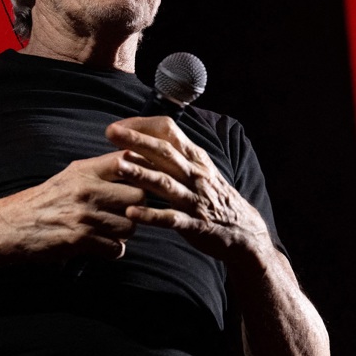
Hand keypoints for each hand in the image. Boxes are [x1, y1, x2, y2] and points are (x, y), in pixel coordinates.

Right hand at [0, 152, 145, 260]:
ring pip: (130, 225)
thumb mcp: (69, 177)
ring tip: (111, 231)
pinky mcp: (80, 240)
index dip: (142, 171)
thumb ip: (98, 172)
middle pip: (138, 196)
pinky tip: (102, 245)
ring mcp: (84, 215)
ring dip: (125, 232)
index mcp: (83, 170)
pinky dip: (113, 250)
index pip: (127, 160)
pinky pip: (116, 248)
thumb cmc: (43, 202)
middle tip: (127, 213)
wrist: (11, 226)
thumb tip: (133, 167)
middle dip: (137, 208)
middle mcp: (86, 189)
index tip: (145, 181)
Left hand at [105, 116, 271, 260]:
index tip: (118, 127)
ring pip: (167, 182)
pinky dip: (151, 215)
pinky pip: (172, 218)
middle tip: (111, 133)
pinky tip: (131, 212)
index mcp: (195, 158)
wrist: (243, 229)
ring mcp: (195, 199)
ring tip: (119, 166)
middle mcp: (195, 174)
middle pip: (165, 152)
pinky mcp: (195, 223)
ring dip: (142, 173)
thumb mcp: (198, 168)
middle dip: (138, 140)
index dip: (143, 126)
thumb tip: (140, 139)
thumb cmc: (212, 196)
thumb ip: (174, 154)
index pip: (169, 131)